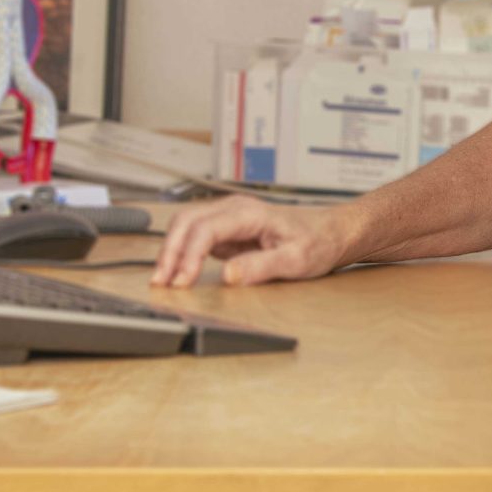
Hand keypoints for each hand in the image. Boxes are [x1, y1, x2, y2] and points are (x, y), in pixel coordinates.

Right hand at [154, 195, 355, 289]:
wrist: (332, 232)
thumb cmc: (318, 242)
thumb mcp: (296, 260)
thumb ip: (261, 267)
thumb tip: (228, 275)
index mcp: (249, 213)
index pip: (206, 229)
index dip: (188, 255)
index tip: (181, 281)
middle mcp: (234, 208)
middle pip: (187, 221)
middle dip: (169, 251)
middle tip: (160, 282)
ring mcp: (228, 216)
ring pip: (186, 225)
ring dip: (170, 250)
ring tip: (162, 280)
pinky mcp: (227, 228)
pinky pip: (195, 235)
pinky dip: (181, 252)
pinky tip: (176, 272)